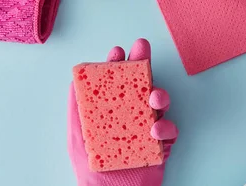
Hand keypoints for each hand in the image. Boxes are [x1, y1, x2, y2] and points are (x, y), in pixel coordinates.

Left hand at [67, 39, 177, 185]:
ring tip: (154, 99)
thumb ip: (77, 111)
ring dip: (159, 96)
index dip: (117, 65)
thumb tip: (75, 83)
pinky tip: (156, 131)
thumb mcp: (78, 138)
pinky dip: (166, 128)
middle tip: (142, 52)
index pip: (115, 82)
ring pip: (159, 104)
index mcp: (110, 111)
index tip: (118, 52)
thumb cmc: (92, 172)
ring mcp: (146, 129)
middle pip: (139, 85)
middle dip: (142, 65)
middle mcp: (130, 116)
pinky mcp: (160, 145)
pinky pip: (169, 131)